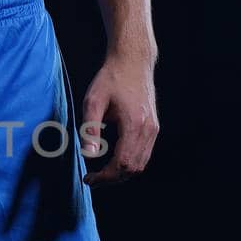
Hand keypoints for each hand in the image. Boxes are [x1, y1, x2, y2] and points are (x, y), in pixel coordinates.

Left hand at [79, 51, 158, 185]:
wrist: (133, 61)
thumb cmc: (111, 78)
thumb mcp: (93, 101)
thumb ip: (89, 128)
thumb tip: (87, 155)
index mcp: (134, 124)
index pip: (122, 163)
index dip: (105, 176)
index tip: (89, 178)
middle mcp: (148, 130)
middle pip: (133, 168)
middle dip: (112, 178)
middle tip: (92, 179)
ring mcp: (153, 129)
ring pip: (140, 164)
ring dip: (121, 173)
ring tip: (101, 173)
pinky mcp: (153, 127)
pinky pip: (144, 154)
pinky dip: (129, 163)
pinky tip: (112, 160)